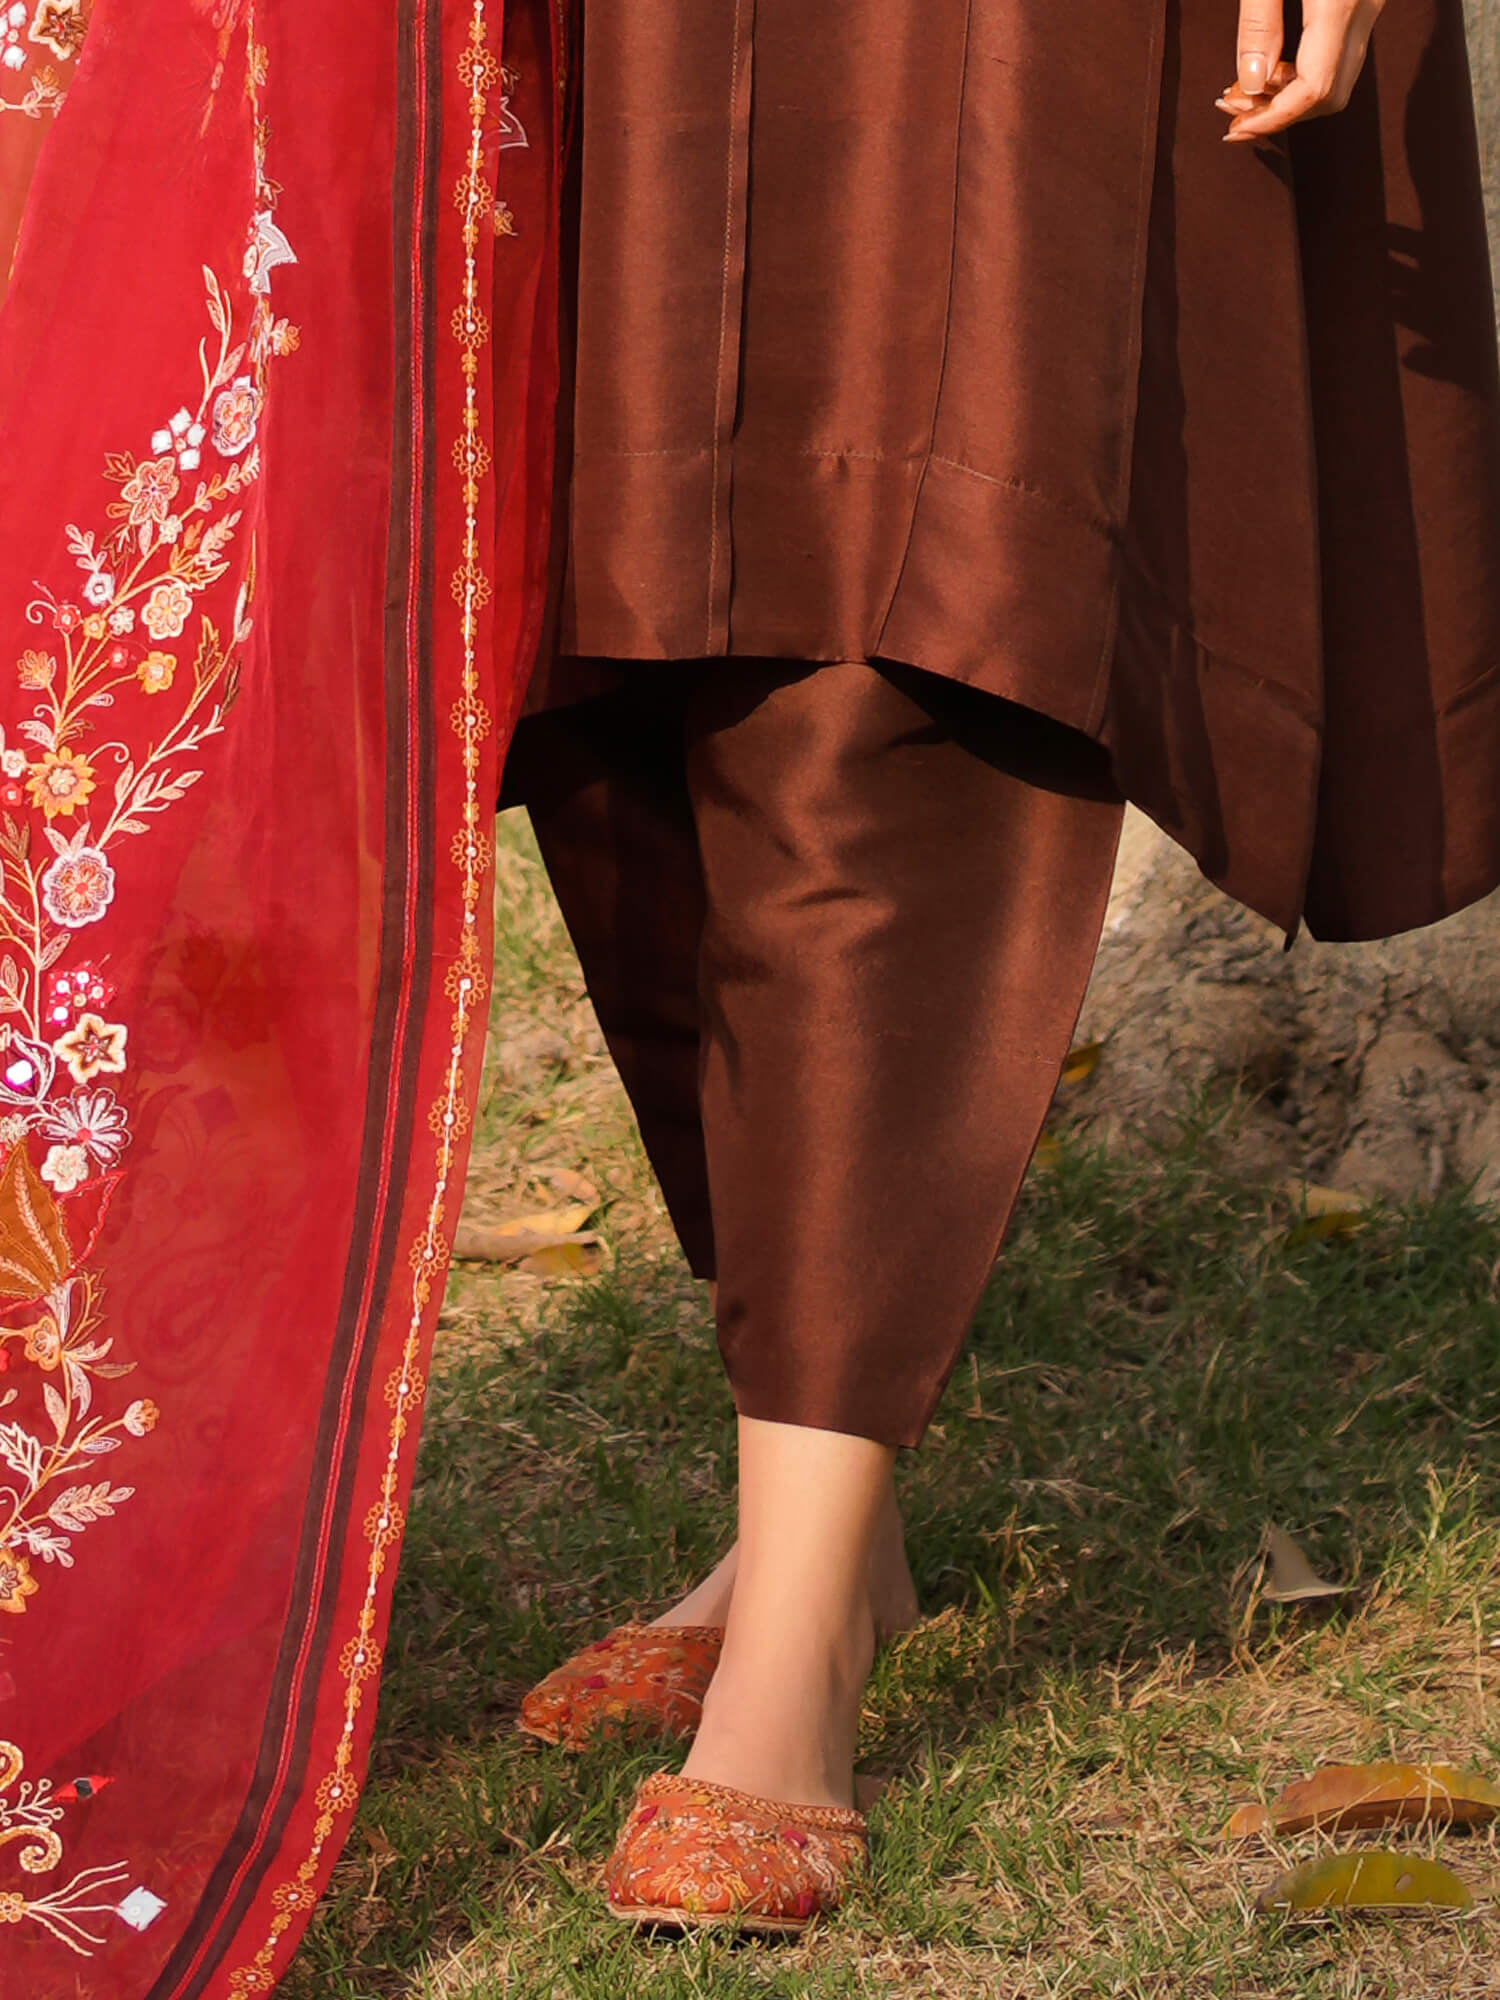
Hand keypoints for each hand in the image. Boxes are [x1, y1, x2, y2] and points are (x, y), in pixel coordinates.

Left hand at [1217, 0, 1384, 141]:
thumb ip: (1260, 22)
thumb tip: (1252, 82)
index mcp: (1341, 1)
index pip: (1314, 87)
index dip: (1273, 119)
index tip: (1236, 130)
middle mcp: (1366, 8)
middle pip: (1331, 94)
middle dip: (1280, 114)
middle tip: (1234, 113)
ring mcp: (1371, 5)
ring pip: (1339, 78)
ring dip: (1291, 97)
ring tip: (1244, 92)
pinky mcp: (1365, 0)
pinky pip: (1341, 55)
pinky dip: (1306, 74)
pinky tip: (1272, 66)